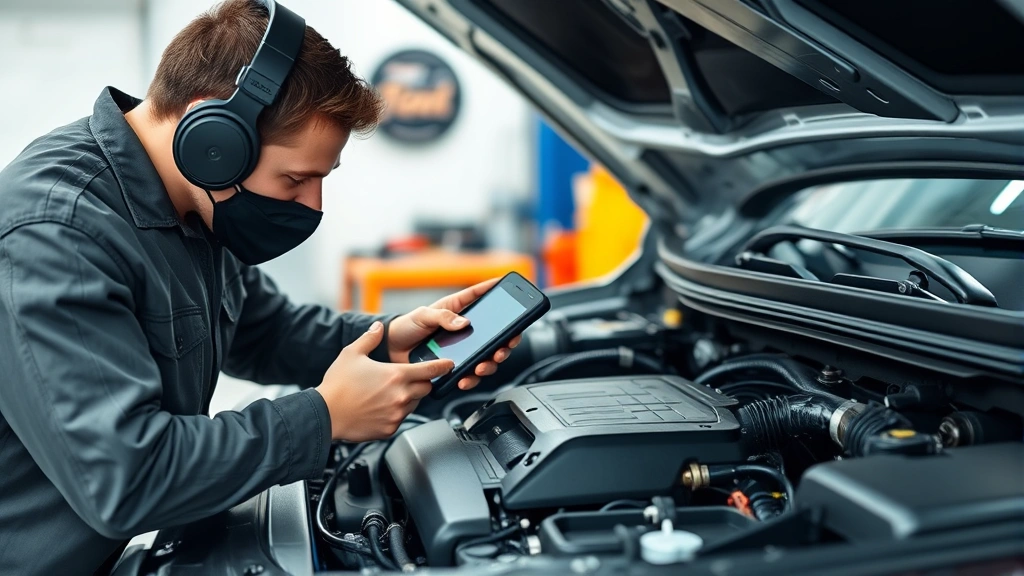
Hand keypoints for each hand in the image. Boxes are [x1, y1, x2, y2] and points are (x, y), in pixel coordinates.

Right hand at [316, 321, 453, 440]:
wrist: (325, 414)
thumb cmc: (337, 385)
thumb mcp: (352, 354)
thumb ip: (370, 338)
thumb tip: (378, 327)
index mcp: (396, 375)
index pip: (431, 370)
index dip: (443, 366)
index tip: (449, 365)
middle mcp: (401, 396)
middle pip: (426, 388)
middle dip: (422, 382)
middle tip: (409, 379)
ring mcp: (397, 414)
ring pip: (415, 404)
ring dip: (409, 397)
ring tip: (389, 393)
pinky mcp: (390, 428)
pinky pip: (402, 418)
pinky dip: (396, 412)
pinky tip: (381, 407)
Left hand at [387, 278, 522, 390]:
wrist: (391, 351)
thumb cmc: (406, 327)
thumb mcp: (422, 316)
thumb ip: (443, 317)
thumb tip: (464, 322)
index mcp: (457, 309)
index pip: (479, 295)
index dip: (494, 288)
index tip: (505, 285)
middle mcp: (464, 329)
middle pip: (494, 333)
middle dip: (505, 342)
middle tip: (502, 348)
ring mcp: (462, 349)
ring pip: (487, 357)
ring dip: (490, 364)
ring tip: (482, 367)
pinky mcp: (454, 366)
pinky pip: (470, 374)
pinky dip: (471, 379)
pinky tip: (465, 379)